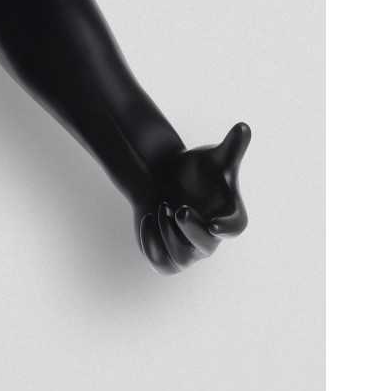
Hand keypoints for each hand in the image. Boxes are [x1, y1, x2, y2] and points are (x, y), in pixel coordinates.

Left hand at [135, 123, 249, 274]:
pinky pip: (161, 263)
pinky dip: (151, 243)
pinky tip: (146, 218)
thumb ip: (231, 147)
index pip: (235, 228)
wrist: (164, 181)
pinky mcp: (169, 259)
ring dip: (168, 233)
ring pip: (181, 256)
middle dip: (191, 229)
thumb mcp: (212, 158)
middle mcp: (212, 238)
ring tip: (160, 205)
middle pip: (206, 246)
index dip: (226, 229)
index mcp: (230, 216)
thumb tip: (243, 127)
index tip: (214, 225)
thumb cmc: (195, 170)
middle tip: (177, 208)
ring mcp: (190, 252)